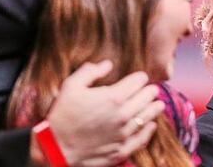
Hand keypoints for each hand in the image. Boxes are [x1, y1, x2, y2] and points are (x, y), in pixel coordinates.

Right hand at [40, 61, 164, 166]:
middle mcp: (123, 114)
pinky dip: (149, 129)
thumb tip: (107, 64)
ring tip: (157, 104)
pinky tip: (151, 124)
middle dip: (149, 90)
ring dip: (154, 107)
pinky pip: (144, 137)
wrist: (55, 148)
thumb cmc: (62, 115)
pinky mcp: (123, 149)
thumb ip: (91, 71)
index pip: (140, 80)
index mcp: (114, 97)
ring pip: (150, 115)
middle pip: (149, 96)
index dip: (139, 77)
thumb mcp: (71, 86)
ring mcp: (125, 133)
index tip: (138, 78)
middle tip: (149, 90)